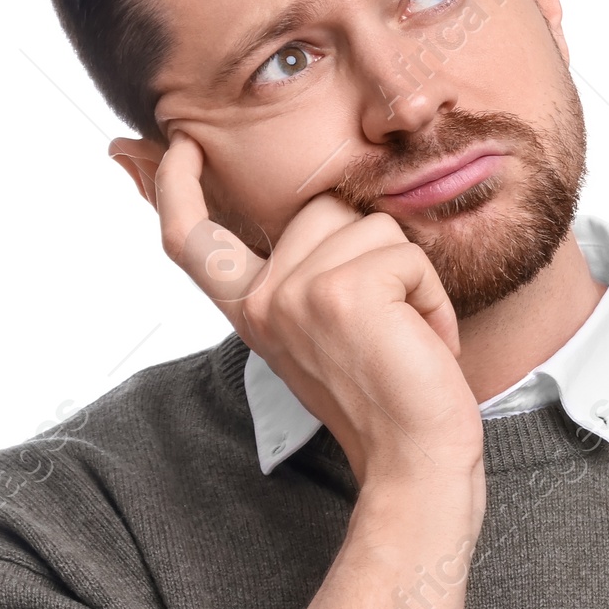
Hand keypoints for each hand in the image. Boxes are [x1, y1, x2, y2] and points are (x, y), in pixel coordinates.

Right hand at [147, 132, 483, 490]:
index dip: (176, 185)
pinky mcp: (344, 293)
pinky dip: (432, 298)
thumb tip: (308, 213)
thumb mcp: (326, 331)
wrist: (415, 463)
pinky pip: (408, 256)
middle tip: (387, 327)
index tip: (180, 144)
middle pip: (323, 206)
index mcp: (252, 310)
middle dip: (374, 253)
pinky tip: (425, 343)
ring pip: (372, 224)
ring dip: (410, 278)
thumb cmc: (388, 400)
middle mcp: (263, 301)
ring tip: (406, 337)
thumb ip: (303, 275)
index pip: (191, 240)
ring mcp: (296, 295)